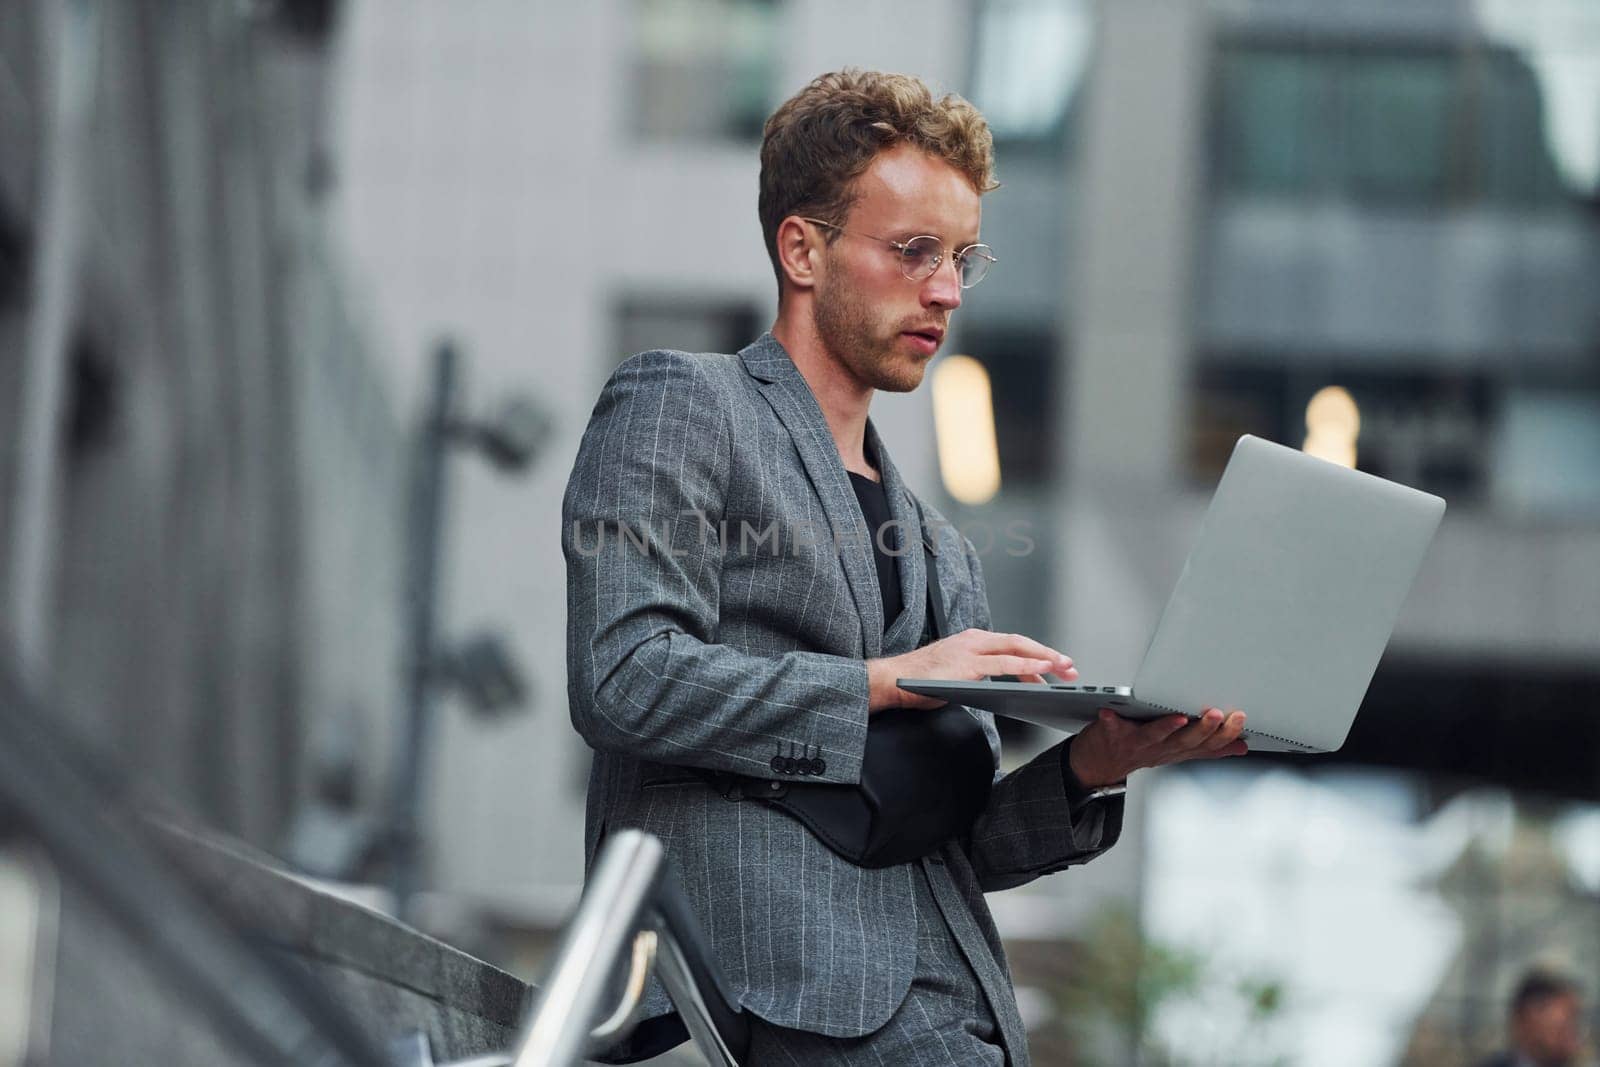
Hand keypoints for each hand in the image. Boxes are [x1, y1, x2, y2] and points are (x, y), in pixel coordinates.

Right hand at [865, 628, 1076, 711]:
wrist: (893, 681)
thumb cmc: (919, 681)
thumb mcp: (955, 674)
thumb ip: (978, 674)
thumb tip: (1001, 686)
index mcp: (972, 641)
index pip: (1012, 645)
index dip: (1037, 654)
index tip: (1056, 666)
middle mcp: (974, 640)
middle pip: (1020, 642)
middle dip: (1049, 654)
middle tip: (1070, 667)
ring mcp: (971, 650)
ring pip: (1017, 648)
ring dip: (1045, 658)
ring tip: (1065, 668)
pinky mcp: (967, 664)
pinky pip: (1004, 663)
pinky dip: (1027, 664)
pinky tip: (1043, 670)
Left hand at [1067, 707, 1247, 787]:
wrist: (1100, 764)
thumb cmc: (1139, 752)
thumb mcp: (1179, 752)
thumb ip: (1208, 748)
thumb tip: (1240, 746)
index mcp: (1177, 749)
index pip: (1208, 744)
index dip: (1226, 734)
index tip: (1240, 719)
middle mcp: (1160, 748)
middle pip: (1186, 741)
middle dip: (1204, 729)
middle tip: (1217, 714)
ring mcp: (1136, 742)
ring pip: (1155, 736)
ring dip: (1167, 728)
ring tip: (1179, 717)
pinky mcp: (1112, 734)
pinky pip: (1112, 727)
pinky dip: (1111, 721)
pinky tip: (1109, 712)